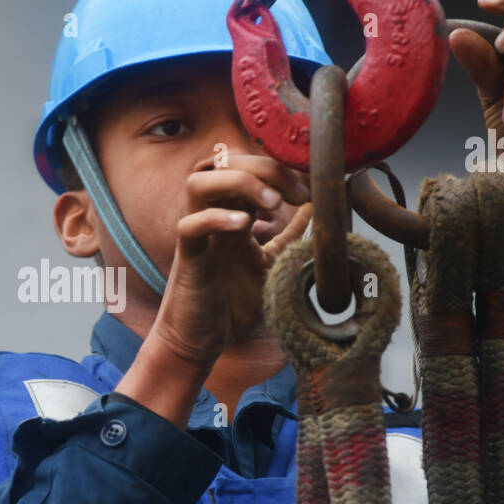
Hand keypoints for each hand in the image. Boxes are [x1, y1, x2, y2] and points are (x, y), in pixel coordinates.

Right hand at [151, 152, 311, 371]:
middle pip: (224, 163)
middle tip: (298, 193)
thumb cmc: (230, 303)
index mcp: (231, 212)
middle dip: (266, 168)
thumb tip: (315, 210)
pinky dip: (215, 219)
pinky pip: (189, 225)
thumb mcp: (271, 261)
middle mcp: (211, 216)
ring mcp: (197, 235)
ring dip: (239, 183)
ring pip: (198, 182)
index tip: (311, 188)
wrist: (201, 341)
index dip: (280, 167)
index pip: (247, 165)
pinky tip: (244, 226)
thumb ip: (289, 235)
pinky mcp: (188, 259)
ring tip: (272, 204)